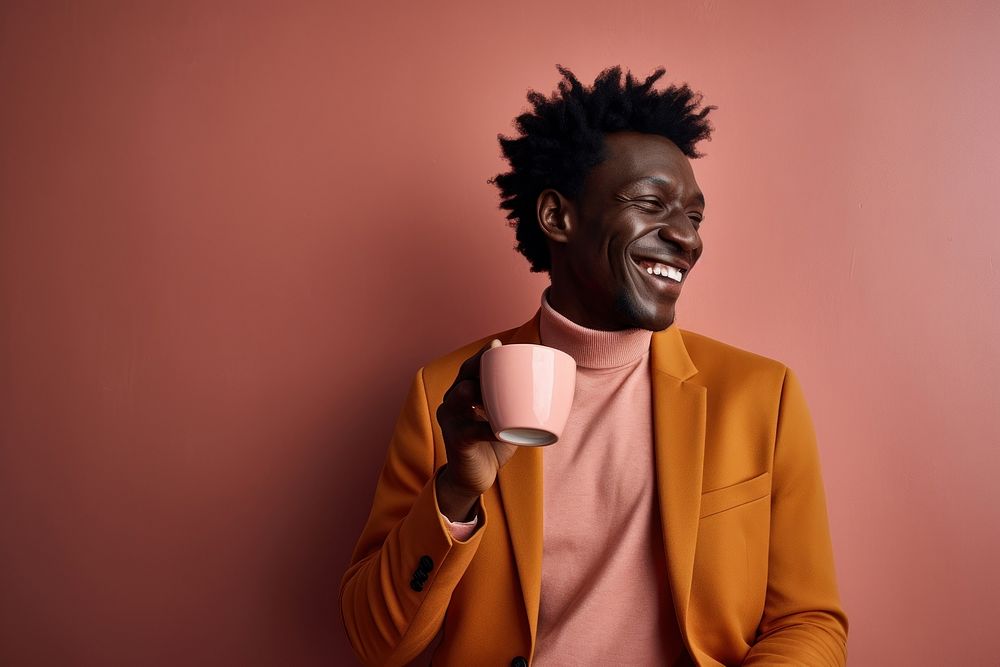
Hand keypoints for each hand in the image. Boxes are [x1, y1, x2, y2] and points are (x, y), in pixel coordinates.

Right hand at [435, 339, 516, 520]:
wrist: (474, 479)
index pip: (469, 369)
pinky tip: (501, 430)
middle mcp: (451, 404)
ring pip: (460, 398)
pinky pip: (471, 431)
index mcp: (462, 394)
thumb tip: (554, 386)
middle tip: (497, 356)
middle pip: (463, 378)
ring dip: (477, 392)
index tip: (498, 345)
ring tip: (492, 389)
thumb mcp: (506, 420)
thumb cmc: (492, 445)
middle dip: (478, 365)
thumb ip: (518, 403)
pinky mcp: (456, 441)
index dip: (481, 356)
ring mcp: (451, 422)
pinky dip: (488, 428)